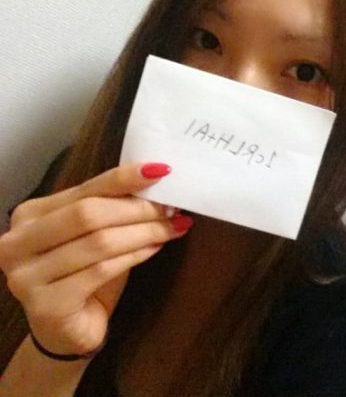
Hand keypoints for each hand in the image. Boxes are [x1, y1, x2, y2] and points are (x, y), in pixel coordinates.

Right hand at [0, 162, 191, 355]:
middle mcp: (18, 242)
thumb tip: (156, 183)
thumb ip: (110, 208)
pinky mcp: (47, 306)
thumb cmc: (82, 274)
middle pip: (88, 214)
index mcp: (29, 215)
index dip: (123, 178)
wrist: (65, 331)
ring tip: (171, 227)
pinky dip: (135, 256)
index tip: (160, 170)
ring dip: (144, 232)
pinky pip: (102, 271)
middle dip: (137, 208)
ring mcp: (27, 276)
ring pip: (99, 242)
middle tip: (171, 208)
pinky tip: (155, 249)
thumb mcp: (93, 234)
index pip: (84, 188)